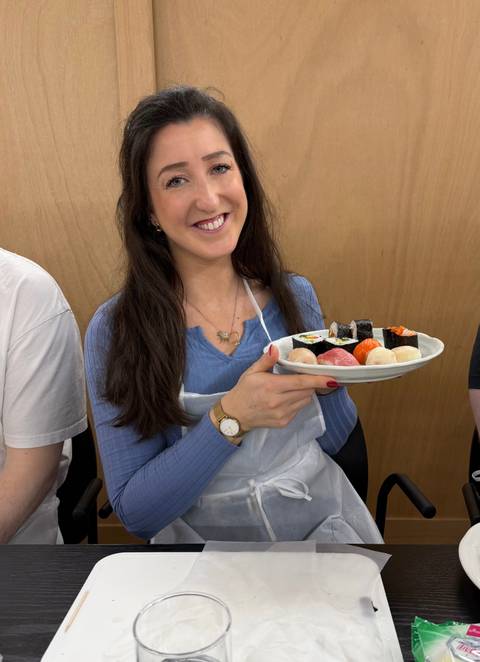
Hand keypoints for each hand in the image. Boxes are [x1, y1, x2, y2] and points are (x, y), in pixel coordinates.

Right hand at [221, 345, 337, 430]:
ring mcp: (282, 414)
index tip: (332, 378)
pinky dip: (298, 402)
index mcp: (272, 386)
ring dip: (305, 392)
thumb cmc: (244, 391)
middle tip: (307, 377)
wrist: (235, 415)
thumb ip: (266, 360)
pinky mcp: (284, 422)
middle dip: (311, 383)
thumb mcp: (252, 372)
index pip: (301, 382)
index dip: (318, 380)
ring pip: (305, 401)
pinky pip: (298, 409)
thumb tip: (275, 348)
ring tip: (295, 387)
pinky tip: (287, 398)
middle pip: (307, 391)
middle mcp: (278, 402)